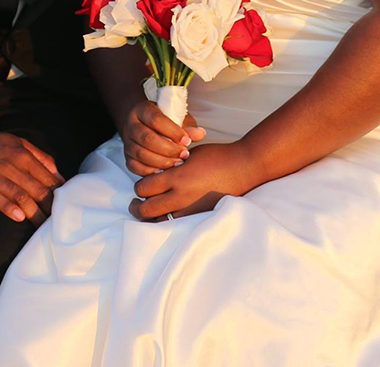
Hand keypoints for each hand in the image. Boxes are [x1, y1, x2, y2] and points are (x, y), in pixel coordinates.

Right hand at [0, 118, 63, 223]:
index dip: (58, 194)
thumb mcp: (17, 142)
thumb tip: (58, 173)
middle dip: (49, 207)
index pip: (46, 177)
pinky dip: (7, 207)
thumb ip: (39, 156)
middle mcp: (10, 164)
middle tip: (59, 223)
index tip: (67, 209)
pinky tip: (18, 217)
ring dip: (34, 211)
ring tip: (44, 227)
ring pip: (19, 194)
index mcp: (22, 155)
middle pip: (35, 188)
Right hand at [122, 99, 205, 175]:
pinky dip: (150, 172)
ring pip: (141, 154)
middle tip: (184, 155)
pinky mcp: (127, 156)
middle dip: (168, 149)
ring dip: (162, 162)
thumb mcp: (175, 115)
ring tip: (177, 163)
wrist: (141, 122)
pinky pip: (135, 167)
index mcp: (143, 109)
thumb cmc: (162, 119)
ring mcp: (127, 141)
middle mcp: (131, 125)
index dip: (172, 131)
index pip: (156, 119)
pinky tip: (164, 171)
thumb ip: (187, 125)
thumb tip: (200, 134)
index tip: (187, 141)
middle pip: (147, 138)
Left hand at [130, 141, 252, 220]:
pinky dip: (169, 221)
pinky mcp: (200, 217)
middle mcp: (181, 195)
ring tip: (151, 211)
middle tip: (136, 203)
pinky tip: (168, 215)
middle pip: (147, 209)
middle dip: (138, 206)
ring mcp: (191, 210)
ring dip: (153, 216)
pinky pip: (177, 224)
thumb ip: (170, 166)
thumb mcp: (188, 155)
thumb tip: (154, 175)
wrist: (243, 167)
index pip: (145, 187)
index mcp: (177, 176)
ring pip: (160, 221)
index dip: (139, 186)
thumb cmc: (216, 156)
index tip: (142, 184)